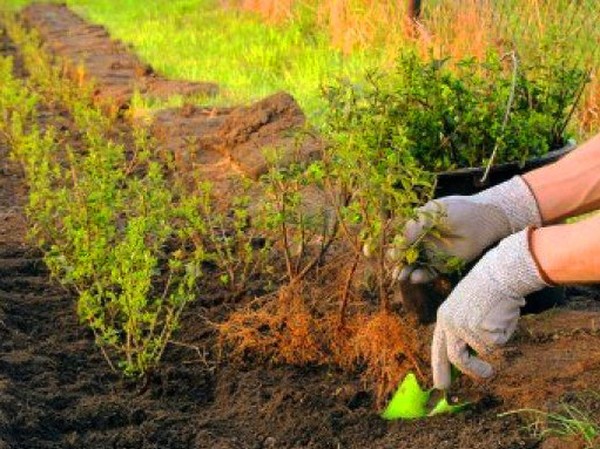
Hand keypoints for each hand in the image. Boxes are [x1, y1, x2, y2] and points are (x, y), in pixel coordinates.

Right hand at [398, 176, 541, 283]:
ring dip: (406, 272)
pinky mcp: (443, 263)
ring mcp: (432, 252)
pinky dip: (422, 276)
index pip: (399, 237)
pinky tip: (416, 278)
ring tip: (402, 277)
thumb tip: (399, 242)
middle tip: (393, 270)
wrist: (484, 218)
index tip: (383, 253)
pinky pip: (429, 272)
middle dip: (396, 263)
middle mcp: (422, 240)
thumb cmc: (459, 210)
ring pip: (414, 265)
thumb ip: (415, 226)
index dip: (392, 246)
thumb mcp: (433, 213)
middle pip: (404, 254)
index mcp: (417, 225)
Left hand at [431, 229, 547, 389]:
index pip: (438, 347)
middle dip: (470, 372)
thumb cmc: (488, 288)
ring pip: (482, 352)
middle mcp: (450, 324)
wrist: (500, 273)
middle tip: (485, 377)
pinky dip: (504, 334)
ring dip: (491, 349)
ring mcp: (465, 329)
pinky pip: (497, 344)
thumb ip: (464, 329)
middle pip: (455, 357)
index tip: (441, 384)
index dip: (440, 367)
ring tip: (498, 334)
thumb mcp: (467, 306)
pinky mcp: (481, 332)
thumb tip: (471, 355)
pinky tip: (503, 316)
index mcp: (444, 317)